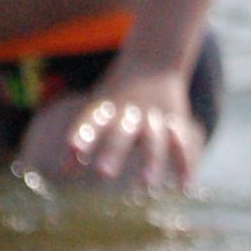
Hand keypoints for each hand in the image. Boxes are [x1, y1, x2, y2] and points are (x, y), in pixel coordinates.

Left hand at [19, 72, 202, 190]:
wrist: (154, 61)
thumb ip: (84, 140)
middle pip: (122, 133)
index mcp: (109, 108)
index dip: (83, 134)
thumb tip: (65, 171)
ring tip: (146, 185)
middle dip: (114, 151)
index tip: (73, 148)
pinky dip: (185, 166)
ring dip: (151, 161)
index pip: (93, 120)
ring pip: (155, 140)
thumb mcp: (100, 110)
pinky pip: (182, 146)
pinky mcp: (177, 123)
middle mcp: (131, 113)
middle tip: (104, 173)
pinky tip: (184, 188)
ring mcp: (156, 118)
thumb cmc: (119, 96)